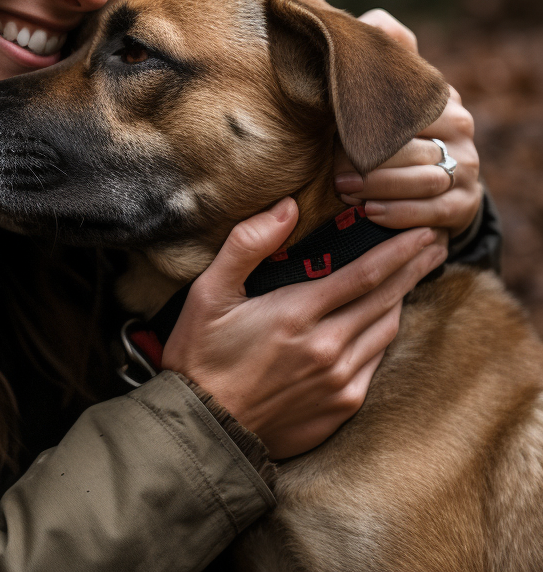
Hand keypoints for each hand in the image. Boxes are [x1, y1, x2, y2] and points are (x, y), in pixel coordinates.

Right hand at [161, 198, 446, 458]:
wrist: (203, 429)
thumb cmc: (200, 354)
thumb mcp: (209, 292)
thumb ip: (247, 244)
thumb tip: (287, 207)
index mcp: (296, 314)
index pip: (364, 274)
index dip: (398, 251)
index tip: (422, 232)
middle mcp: (327, 348)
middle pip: (385, 300)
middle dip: (413, 268)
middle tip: (435, 245)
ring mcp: (339, 381)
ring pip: (385, 332)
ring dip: (401, 301)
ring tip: (412, 278)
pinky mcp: (340, 407)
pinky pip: (375, 363)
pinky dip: (382, 336)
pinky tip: (381, 324)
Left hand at [333, 9, 481, 236]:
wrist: (421, 173)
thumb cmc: (386, 122)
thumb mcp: (382, 83)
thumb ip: (379, 48)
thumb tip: (370, 19)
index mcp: (438, 96)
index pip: (404, 109)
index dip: (363, 126)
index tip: (331, 137)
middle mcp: (460, 129)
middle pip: (411, 146)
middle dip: (367, 162)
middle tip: (333, 173)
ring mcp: (466, 167)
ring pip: (424, 179)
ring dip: (380, 188)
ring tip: (345, 190)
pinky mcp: (465, 204)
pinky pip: (435, 211)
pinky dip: (400, 213)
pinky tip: (371, 211)